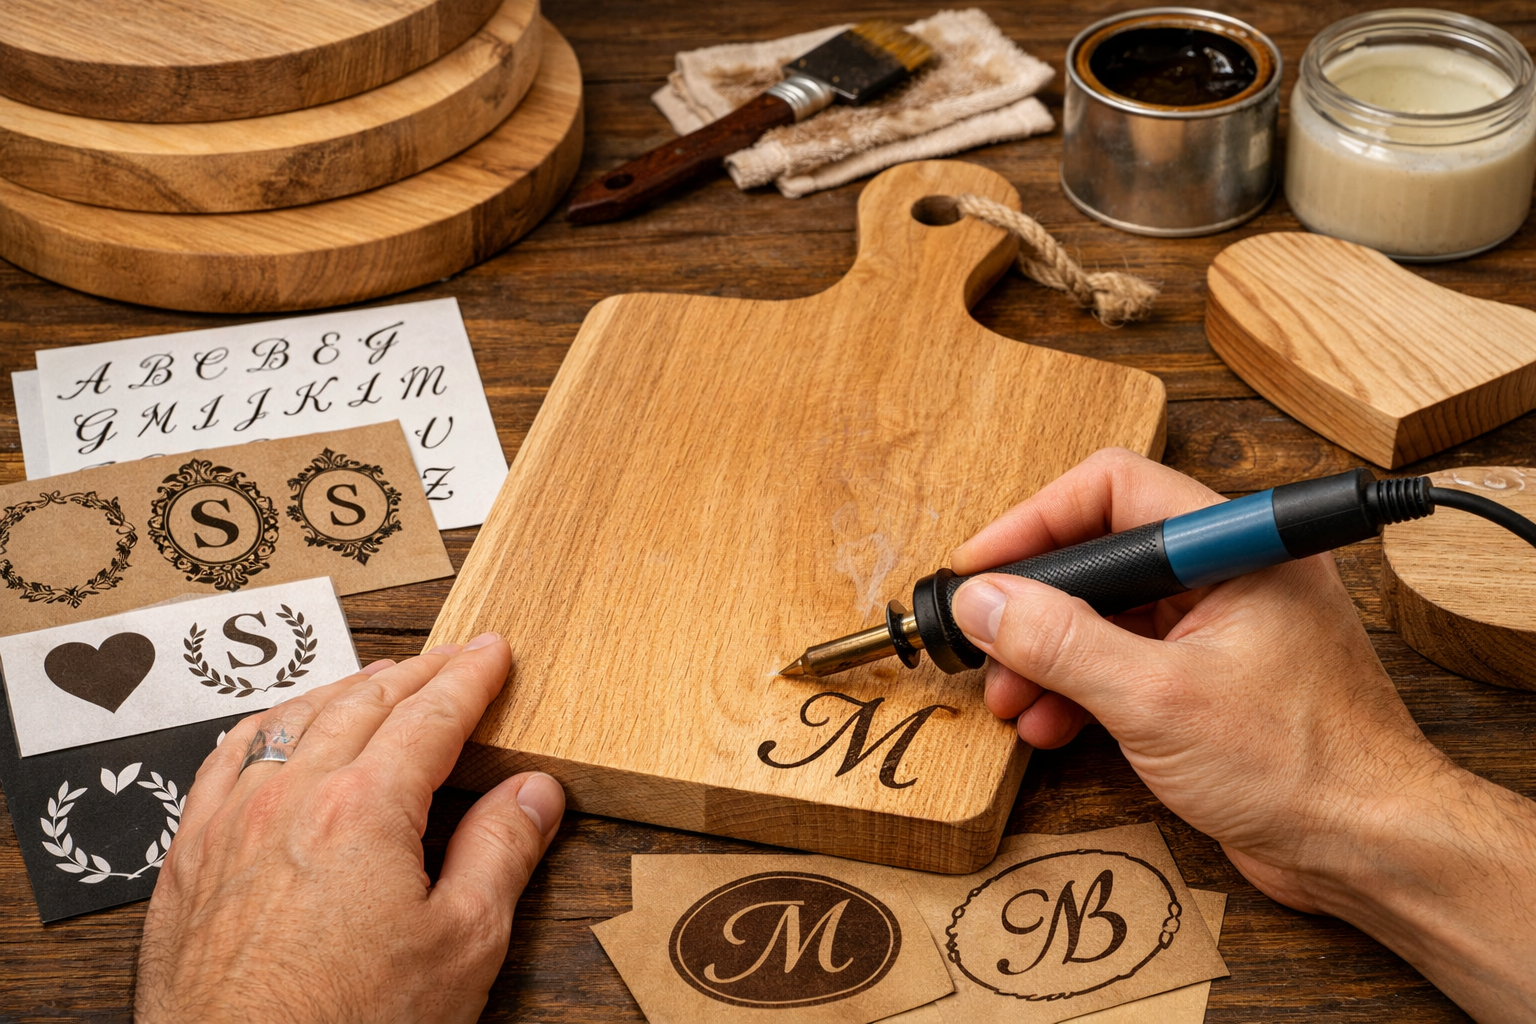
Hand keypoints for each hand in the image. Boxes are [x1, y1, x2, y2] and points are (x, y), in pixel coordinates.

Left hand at [134, 634, 563, 1023]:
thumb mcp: (463, 945)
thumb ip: (502, 854)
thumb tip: (533, 791)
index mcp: (364, 808)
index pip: (431, 716)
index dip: (470, 677)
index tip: (492, 652)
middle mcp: (289, 797)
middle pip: (363, 702)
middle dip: (416, 671)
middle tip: (451, 656)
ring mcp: (228, 823)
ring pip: (290, 719)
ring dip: (343, 688)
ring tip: (376, 677)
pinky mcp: (187, 860)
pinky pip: (222, 759)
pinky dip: (264, 726)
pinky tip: (276, 731)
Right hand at [949, 448, 1535, 1022]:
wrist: (1368, 850)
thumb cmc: (1303, 768)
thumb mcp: (1157, 701)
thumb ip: (1061, 643)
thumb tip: (984, 601)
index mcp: (1238, 548)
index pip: (1115, 488)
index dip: (1037, 520)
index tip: (983, 564)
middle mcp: (1231, 574)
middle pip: (1103, 553)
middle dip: (1036, 602)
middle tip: (986, 640)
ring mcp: (1220, 627)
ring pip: (1107, 613)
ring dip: (1048, 652)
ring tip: (1010, 697)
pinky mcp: (1210, 678)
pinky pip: (1125, 659)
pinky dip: (1079, 686)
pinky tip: (1050, 722)